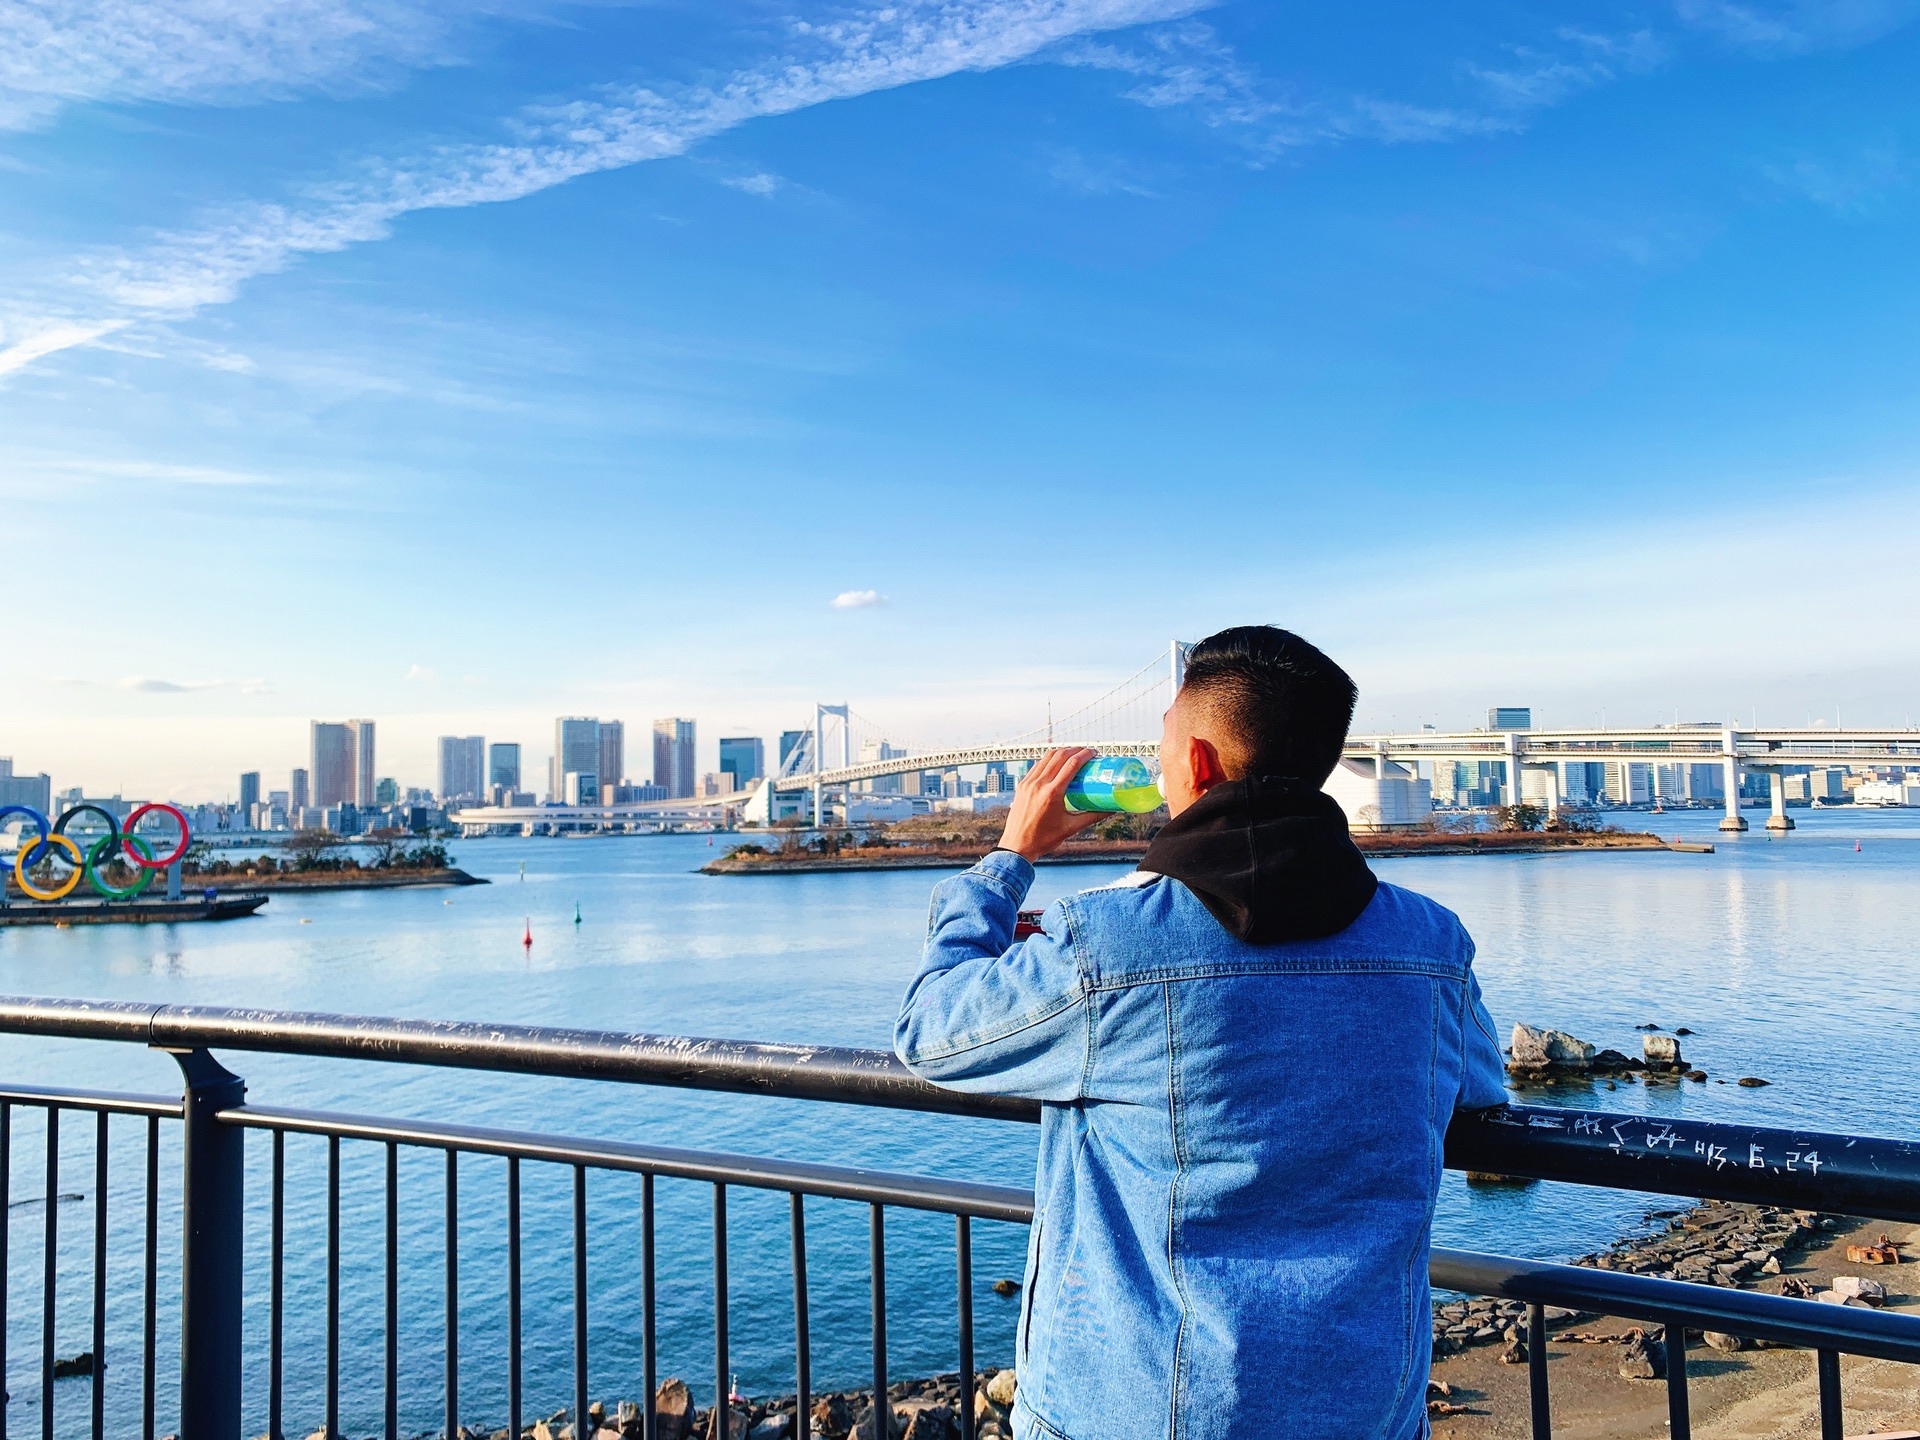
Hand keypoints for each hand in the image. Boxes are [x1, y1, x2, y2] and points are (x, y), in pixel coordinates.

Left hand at [997, 747, 1104, 861]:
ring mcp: (1028, 783)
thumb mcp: (1071, 828)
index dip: (1084, 755)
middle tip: (1086, 752)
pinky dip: (1048, 760)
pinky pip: (1037, 766)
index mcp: (1052, 793)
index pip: (1071, 765)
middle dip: (1075, 750)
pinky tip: (1056, 764)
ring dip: (1061, 752)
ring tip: (1073, 755)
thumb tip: (1111, 809)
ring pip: (1046, 758)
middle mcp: (1039, 785)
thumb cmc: (1044, 839)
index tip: (1094, 753)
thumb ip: (1092, 817)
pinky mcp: (1022, 785)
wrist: (1017, 845)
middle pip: (1059, 756)